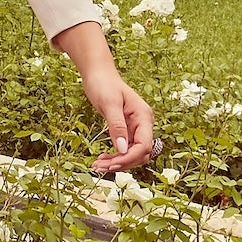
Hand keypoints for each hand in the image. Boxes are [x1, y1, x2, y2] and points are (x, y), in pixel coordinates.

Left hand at [57, 25, 157, 175]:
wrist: (98, 74)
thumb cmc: (103, 84)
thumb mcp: (109, 104)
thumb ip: (117, 126)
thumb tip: (122, 149)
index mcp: (144, 117)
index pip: (144, 145)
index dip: (129, 158)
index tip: (112, 164)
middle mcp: (143, 124)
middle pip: (140, 153)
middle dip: (122, 163)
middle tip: (100, 167)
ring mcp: (136, 127)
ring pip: (132, 153)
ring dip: (117, 162)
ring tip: (97, 166)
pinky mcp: (127, 130)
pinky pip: (125, 149)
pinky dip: (115, 156)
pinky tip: (102, 160)